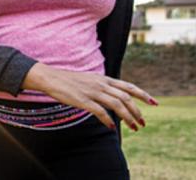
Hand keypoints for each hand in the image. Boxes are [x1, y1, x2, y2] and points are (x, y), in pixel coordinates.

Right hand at [24, 63, 157, 130]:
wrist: (50, 78)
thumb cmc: (68, 81)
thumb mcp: (89, 80)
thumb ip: (102, 86)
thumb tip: (113, 96)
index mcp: (104, 79)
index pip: (128, 86)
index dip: (143, 95)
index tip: (154, 103)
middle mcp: (101, 84)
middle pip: (126, 98)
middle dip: (137, 111)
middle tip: (142, 123)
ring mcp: (92, 92)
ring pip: (117, 105)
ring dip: (128, 118)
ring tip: (134, 128)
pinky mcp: (82, 100)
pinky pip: (100, 112)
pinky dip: (108, 120)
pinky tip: (112, 127)